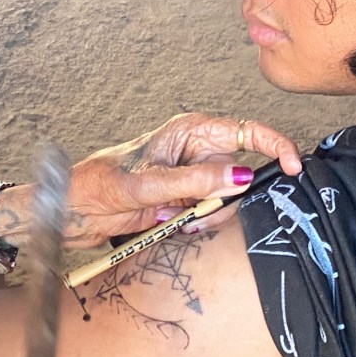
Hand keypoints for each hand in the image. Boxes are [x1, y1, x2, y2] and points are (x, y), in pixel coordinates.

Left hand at [0, 114, 300, 250]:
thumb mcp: (141, 186)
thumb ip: (190, 182)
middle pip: (239, 171)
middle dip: (228, 196)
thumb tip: (240, 175)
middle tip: (198, 213)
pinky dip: (193, 225)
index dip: (275, 145)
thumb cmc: (91, 186)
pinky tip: (165, 224)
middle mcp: (190, 152)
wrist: (62, 213)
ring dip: (206, 215)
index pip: (245, 131)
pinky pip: (204, 215)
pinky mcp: (178, 203)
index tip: (293, 168)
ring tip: (169, 219)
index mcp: (185, 132)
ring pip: (224, 199)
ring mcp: (186, 179)